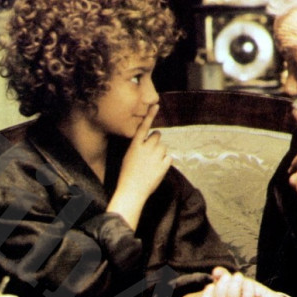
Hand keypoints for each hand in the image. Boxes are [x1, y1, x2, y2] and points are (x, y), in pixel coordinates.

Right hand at [107, 104, 170, 228]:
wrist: (132, 191)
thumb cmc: (128, 175)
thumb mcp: (129, 157)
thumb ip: (139, 147)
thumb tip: (149, 142)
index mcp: (135, 145)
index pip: (144, 126)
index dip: (151, 115)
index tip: (156, 105)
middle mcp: (146, 147)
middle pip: (157, 135)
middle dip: (156, 141)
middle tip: (151, 153)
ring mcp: (156, 155)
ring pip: (163, 147)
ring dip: (160, 153)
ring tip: (152, 165)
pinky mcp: (165, 163)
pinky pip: (169, 157)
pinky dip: (165, 162)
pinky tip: (157, 170)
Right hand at [178, 267, 296, 296]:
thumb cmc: (251, 294)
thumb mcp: (235, 283)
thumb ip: (223, 277)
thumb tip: (216, 272)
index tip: (207, 287)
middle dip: (220, 291)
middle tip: (227, 277)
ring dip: (234, 291)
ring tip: (238, 277)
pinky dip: (248, 294)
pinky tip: (250, 284)